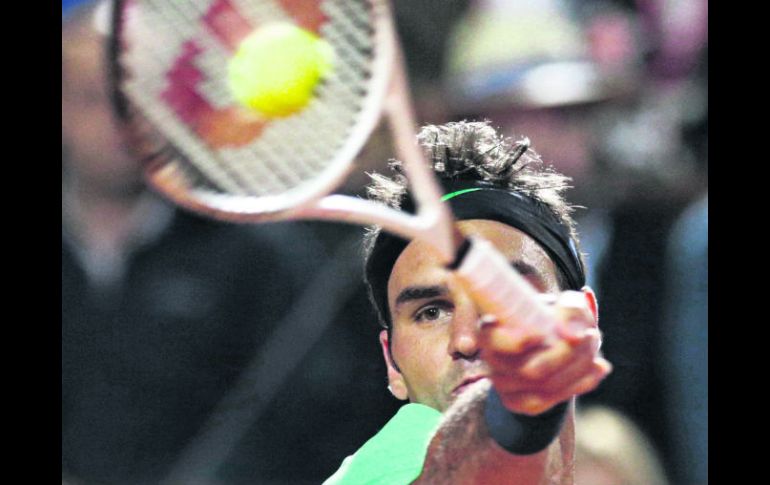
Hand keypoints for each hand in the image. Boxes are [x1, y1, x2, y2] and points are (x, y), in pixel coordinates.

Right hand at [478, 290, 611, 415]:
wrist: (549, 342)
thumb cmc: (553, 317)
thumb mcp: (565, 306)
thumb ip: (572, 310)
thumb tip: (575, 335)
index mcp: (490, 329)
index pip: (496, 341)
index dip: (521, 342)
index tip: (549, 333)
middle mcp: (491, 358)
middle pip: (532, 369)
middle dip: (570, 354)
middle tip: (592, 334)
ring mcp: (502, 383)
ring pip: (545, 385)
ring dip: (580, 368)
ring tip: (595, 347)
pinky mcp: (517, 402)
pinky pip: (550, 400)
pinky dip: (581, 384)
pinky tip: (598, 368)